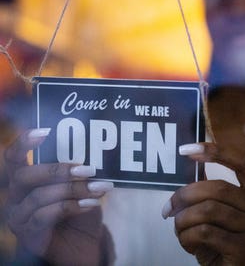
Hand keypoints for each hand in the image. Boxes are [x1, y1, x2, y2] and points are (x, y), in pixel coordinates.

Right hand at [5, 128, 113, 264]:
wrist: (83, 244)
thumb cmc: (80, 207)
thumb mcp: (79, 184)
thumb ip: (78, 168)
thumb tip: (94, 146)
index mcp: (25, 179)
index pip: (13, 157)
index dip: (23, 143)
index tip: (45, 131)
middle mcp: (15, 197)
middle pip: (24, 176)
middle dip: (58, 170)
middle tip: (89, 169)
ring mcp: (19, 218)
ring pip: (39, 196)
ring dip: (74, 189)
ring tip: (100, 188)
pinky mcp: (28, 236)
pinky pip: (46, 217)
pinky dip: (72, 207)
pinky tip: (92, 204)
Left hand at [162, 142, 244, 265]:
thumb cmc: (221, 240)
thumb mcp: (217, 211)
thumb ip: (210, 189)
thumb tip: (188, 161)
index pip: (243, 161)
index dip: (216, 150)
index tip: (187, 149)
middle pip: (218, 187)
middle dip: (185, 194)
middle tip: (168, 207)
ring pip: (208, 210)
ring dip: (183, 219)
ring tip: (178, 227)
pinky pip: (205, 232)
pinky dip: (187, 236)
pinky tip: (187, 242)